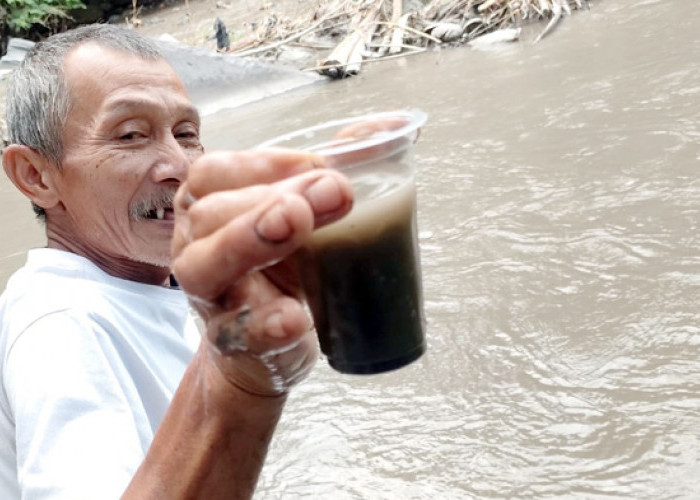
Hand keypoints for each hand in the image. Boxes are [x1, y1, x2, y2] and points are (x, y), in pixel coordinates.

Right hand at [171, 149, 352, 396]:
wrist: (266, 346)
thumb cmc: (280, 269)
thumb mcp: (300, 217)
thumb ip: (333, 171)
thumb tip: (392, 127)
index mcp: (210, 207)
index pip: (215, 172)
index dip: (262, 163)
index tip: (319, 163)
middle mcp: (196, 247)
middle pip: (212, 214)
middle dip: (269, 197)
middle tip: (331, 190)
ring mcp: (209, 298)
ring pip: (204, 267)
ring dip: (249, 242)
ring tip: (293, 224)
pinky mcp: (232, 343)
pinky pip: (239, 333)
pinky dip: (266, 324)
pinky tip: (296, 317)